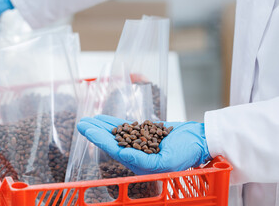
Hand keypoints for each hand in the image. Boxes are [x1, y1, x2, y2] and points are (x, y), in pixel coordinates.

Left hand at [77, 115, 210, 174]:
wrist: (202, 140)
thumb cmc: (188, 153)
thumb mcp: (166, 161)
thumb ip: (143, 160)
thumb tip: (124, 155)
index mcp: (140, 166)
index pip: (114, 150)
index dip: (98, 139)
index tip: (86, 129)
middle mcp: (137, 156)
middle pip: (111, 142)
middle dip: (95, 132)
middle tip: (81, 123)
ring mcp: (140, 144)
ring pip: (116, 133)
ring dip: (102, 126)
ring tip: (88, 119)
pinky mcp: (145, 134)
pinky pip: (126, 127)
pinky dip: (114, 122)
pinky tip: (103, 118)